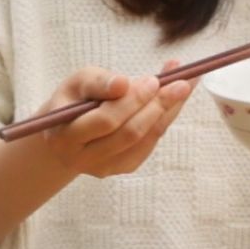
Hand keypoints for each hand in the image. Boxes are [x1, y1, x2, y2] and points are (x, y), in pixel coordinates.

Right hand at [32, 62, 192, 178]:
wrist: (65, 134)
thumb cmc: (72, 101)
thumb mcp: (77, 83)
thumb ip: (98, 82)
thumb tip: (124, 84)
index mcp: (64, 135)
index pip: (106, 121)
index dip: (132, 101)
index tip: (153, 80)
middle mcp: (81, 158)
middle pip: (129, 134)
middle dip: (157, 106)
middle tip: (182, 83)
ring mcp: (103, 167)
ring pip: (143, 141)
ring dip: (168, 113)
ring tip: (185, 87)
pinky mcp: (121, 168)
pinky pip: (148, 146)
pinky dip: (163, 122)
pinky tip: (173, 103)